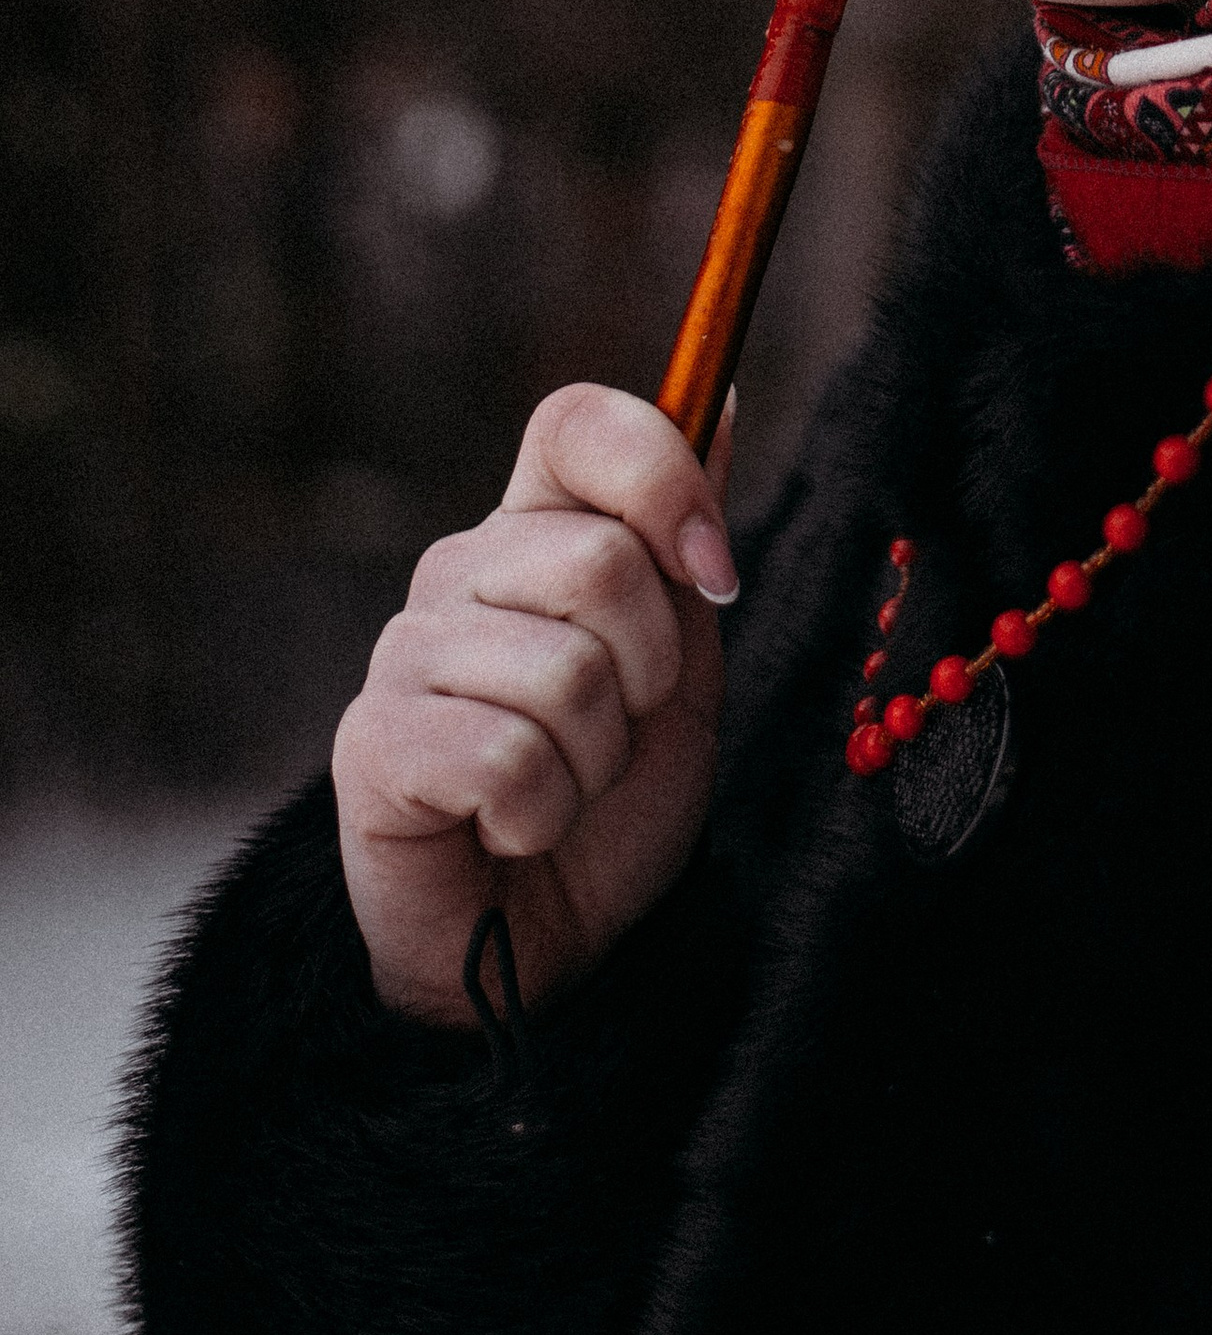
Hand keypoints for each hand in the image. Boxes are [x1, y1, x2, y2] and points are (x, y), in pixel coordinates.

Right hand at [333, 383, 735, 1026]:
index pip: (575, 421)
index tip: (714, 568)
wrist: (549, 942)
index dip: (659, 474)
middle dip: (649, 671)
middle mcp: (460, 571)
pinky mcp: (370, 745)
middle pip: (599, 559)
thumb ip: (686, 534)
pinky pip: (506, 756)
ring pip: (564, 672)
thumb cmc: (614, 793)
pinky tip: (514, 828)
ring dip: (598, 758)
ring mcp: (405, 653)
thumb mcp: (681, 657)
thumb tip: (717, 392)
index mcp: (537, 530)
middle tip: (619, 727)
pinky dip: (542, 812)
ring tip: (565, 787)